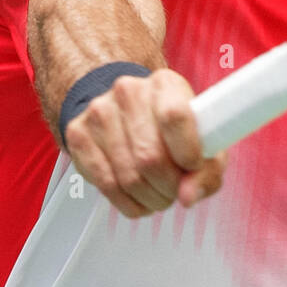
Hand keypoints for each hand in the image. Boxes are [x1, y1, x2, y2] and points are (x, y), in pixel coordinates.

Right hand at [62, 68, 227, 216]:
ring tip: (159, 194)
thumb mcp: (202, 140)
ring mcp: (99, 112)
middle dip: (169, 187)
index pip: (175, 117)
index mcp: (165, 84)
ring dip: (151, 198)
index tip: (193, 167)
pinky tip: (139, 198)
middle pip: (150, 157)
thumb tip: (188, 196)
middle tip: (176, 190)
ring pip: (129, 177)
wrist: (124, 110)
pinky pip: (107, 186)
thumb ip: (208, 170)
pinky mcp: (79, 135)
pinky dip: (129, 203)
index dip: (188, 152)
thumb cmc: (170, 127)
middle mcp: (129, 92)